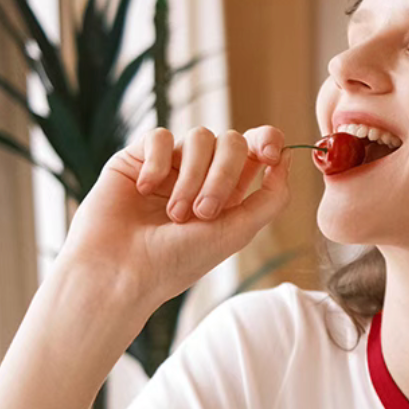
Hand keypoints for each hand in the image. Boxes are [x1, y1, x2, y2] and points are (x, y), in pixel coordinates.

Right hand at [61, 125, 291, 309]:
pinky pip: (159, 136)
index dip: (268, 142)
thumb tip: (287, 159)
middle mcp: (201, 176)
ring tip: (175, 214)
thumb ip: (271, 198)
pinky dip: (158, 162)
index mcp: (229, 194)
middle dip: (223, 174)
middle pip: (231, 142)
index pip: (256, 150)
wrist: (120, 272)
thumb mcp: (237, 233)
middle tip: (204, 213)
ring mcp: (169, 165)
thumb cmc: (176, 261)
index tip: (270, 155)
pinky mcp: (137, 158)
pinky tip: (145, 190)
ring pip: (198, 137)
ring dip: (191, 176)